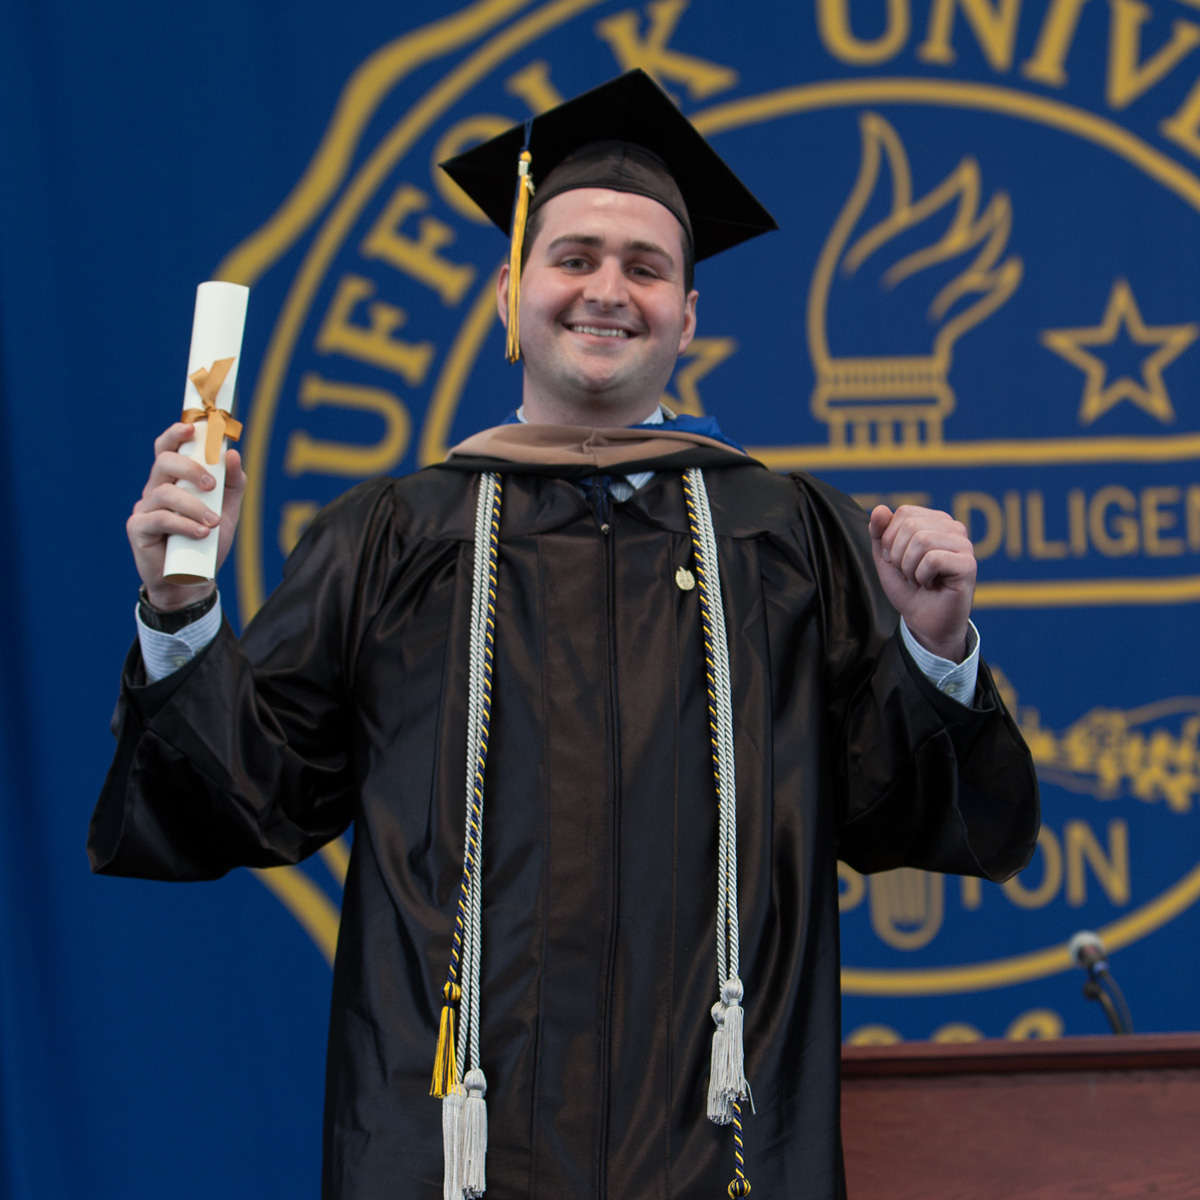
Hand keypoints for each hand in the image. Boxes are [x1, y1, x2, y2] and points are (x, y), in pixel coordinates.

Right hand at [127, 423, 246, 610]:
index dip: (175, 434)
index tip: (193, 428)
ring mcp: (144, 508)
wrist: (193, 580)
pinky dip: (183, 524)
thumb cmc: (207, 543)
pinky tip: (200, 534)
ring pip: (164, 493)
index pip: (168, 448)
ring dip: (193, 505)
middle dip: (190, 468)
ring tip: (212, 523)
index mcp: (173, 480)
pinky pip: (159, 518)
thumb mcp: (227, 512)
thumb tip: (233, 454)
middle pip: (164, 463)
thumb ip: (233, 484)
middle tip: (213, 485)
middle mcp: (155, 489)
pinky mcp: (138, 529)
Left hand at [868, 504, 975, 661]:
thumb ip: (880, 533)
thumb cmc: (908, 589)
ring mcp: (964, 544)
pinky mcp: (968, 564)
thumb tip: (879, 509)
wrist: (924, 622)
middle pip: (910, 525)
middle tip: (907, 573)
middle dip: (898, 555)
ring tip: (918, 579)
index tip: (897, 561)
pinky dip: (922, 576)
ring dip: (909, 567)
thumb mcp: (886, 559)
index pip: (903, 512)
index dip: (890, 540)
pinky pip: (933, 559)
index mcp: (935, 521)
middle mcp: (953, 528)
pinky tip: (930, 584)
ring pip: (922, 540)